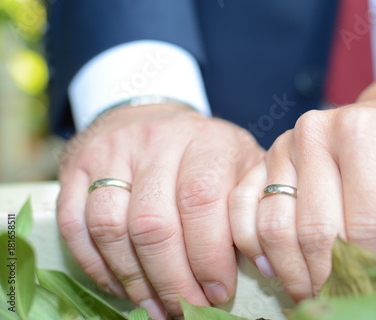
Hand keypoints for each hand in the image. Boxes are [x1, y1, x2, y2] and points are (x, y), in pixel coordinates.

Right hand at [57, 103, 263, 318]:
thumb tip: (259, 265)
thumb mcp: (241, 164)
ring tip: (154, 307)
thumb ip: (249, 206)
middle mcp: (157, 141)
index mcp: (206, 141)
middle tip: (185, 310)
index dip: (208, 258)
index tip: (218, 294)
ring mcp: (112, 152)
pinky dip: (94, 265)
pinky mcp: (78, 166)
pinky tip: (120, 285)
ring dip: (133, 280)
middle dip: (171, 281)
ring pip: (111, 228)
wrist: (152, 116)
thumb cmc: (205, 152)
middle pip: (154, 224)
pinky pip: (75, 224)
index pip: (201, 203)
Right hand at [229, 101, 375, 301]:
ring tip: (312, 290)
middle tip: (342, 296)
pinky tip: (274, 267)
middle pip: (314, 229)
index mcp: (360, 130)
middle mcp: (312, 132)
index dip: (371, 263)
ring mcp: (280, 147)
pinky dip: (253, 247)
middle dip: (329, 276)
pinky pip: (240, 211)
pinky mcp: (259, 162)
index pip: (363, 220)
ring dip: (292, 271)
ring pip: (274, 226)